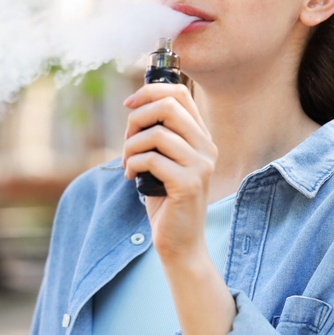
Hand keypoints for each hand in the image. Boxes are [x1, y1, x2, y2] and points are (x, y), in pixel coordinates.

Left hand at [122, 83, 217, 262]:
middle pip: (168, 107)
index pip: (180, 93)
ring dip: (131, 146)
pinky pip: (151, 159)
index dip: (150, 91)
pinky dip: (133, 164)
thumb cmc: (166, 200)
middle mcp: (207, 147)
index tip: (128, 103)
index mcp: (201, 137)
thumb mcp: (164, 160)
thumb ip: (159, 134)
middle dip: (137, 118)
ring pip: (157, 133)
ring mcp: (201, 165)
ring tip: (127, 163)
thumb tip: (136, 104)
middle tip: (127, 140)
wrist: (180, 243)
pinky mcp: (188, 184)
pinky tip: (131, 177)